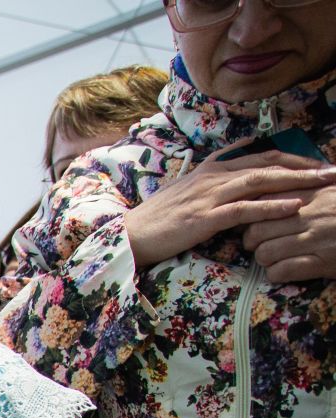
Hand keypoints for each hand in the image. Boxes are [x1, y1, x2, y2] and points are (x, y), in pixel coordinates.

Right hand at [122, 152, 335, 269]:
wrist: (128, 236)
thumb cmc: (157, 219)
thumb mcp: (185, 191)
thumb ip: (211, 179)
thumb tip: (232, 170)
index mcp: (210, 169)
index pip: (259, 155)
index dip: (291, 157)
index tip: (315, 163)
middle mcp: (213, 176)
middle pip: (267, 163)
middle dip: (303, 165)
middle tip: (332, 169)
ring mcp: (209, 196)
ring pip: (261, 181)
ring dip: (297, 180)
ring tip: (324, 181)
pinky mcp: (205, 218)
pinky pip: (245, 209)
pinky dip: (272, 206)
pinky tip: (294, 205)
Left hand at [243, 180, 335, 284]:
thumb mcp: (334, 187)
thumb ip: (313, 181)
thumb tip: (288, 177)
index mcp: (314, 192)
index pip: (265, 199)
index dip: (253, 213)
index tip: (255, 219)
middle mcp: (311, 215)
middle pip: (258, 229)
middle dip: (252, 240)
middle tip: (258, 244)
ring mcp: (316, 239)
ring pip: (265, 252)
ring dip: (264, 259)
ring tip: (273, 258)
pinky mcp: (322, 262)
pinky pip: (281, 271)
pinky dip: (276, 273)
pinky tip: (283, 271)